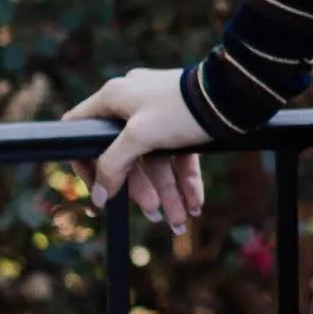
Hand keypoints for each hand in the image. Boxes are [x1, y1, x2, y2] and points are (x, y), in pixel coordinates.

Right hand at [63, 67, 209, 235]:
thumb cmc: (181, 108)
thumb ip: (114, 164)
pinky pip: (177, 154)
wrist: (232, 94)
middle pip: (126, 155)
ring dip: (167, 191)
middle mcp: (132, 103)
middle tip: (154, 216)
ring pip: (156, 159)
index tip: (98, 190)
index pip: (80, 131)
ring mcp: (158, 111)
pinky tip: (195, 203)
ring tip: (181, 219)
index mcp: (113, 99)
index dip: (84, 163)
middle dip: (141, 189)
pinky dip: (185, 178)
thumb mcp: (140, 135)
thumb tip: (99, 194)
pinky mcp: (182, 120)